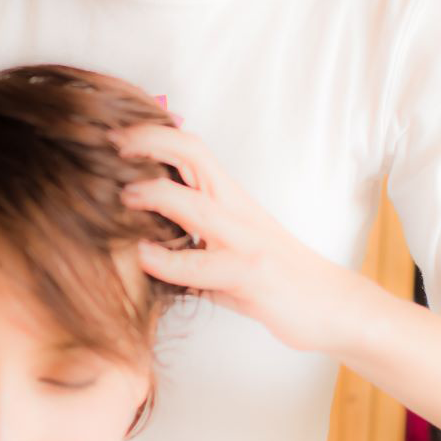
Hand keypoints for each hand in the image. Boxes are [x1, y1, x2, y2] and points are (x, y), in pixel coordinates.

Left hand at [114, 124, 366, 353]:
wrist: (331, 306)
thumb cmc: (273, 278)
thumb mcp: (227, 246)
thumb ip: (190, 235)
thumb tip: (139, 235)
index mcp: (229, 197)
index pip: (190, 148)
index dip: (153, 134)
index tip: (117, 135)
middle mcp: (236, 209)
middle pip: (192, 155)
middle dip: (149, 141)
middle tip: (108, 143)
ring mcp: (245, 241)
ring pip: (196, 206)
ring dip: (155, 195)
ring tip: (121, 195)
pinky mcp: (252, 276)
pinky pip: (205, 264)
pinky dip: (169, 260)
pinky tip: (144, 256)